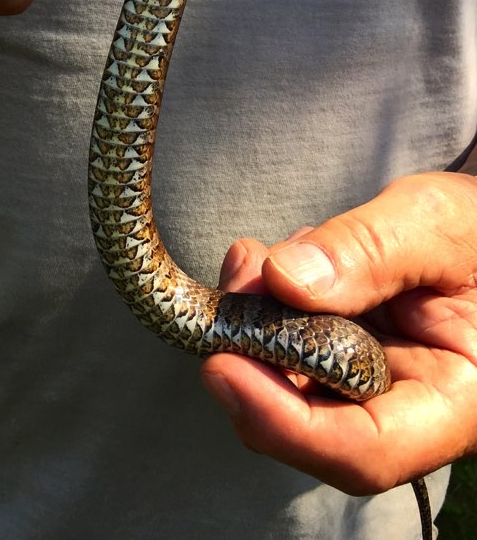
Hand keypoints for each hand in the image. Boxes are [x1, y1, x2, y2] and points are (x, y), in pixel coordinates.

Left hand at [201, 171, 476, 494]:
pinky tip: (262, 261)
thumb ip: (369, 250)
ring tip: (256, 259)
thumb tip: (284, 279)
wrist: (474, 225)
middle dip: (252, 356)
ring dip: (248, 323)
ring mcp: (362, 383)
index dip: (286, 423)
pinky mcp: (332, 353)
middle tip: (235, 281)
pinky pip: (278, 347)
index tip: (223, 367)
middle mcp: (404, 409)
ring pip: (282, 383)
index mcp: (456, 402)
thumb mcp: (434, 224)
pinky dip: (257, 305)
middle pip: (308, 423)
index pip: (367, 449)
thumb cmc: (475, 228)